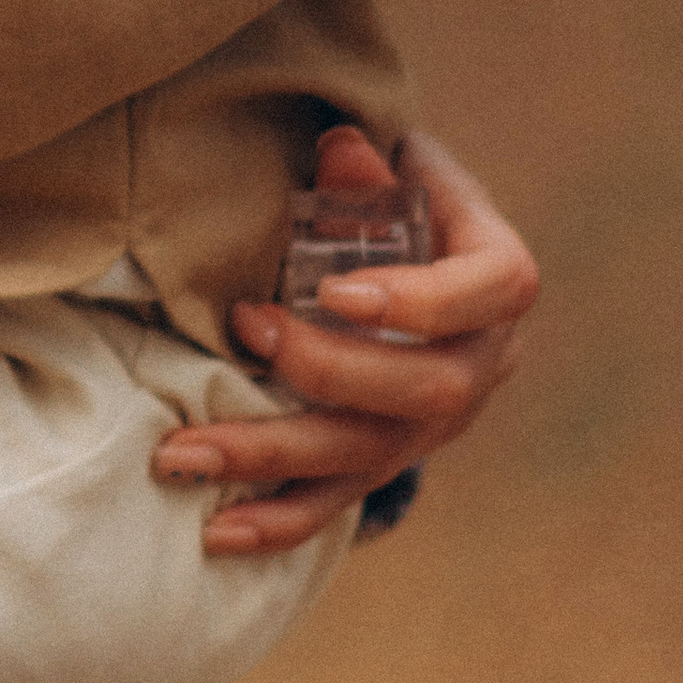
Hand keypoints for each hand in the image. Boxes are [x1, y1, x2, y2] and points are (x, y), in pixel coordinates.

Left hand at [156, 125, 538, 553]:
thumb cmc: (391, 199)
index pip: (488, 294)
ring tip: (184, 452)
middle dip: (327, 370)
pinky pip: (336, 501)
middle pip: (424, 391)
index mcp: (498, 282)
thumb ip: (366, 169)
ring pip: (366, 458)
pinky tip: (216, 530)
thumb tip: (340, 152)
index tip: (337, 291)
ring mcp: (432, 426)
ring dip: (271, 457)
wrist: (403, 257)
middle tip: (245, 327)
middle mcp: (480, 365)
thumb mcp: (390, 169)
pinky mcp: (384, 460)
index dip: (420, 301)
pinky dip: (275, 520)